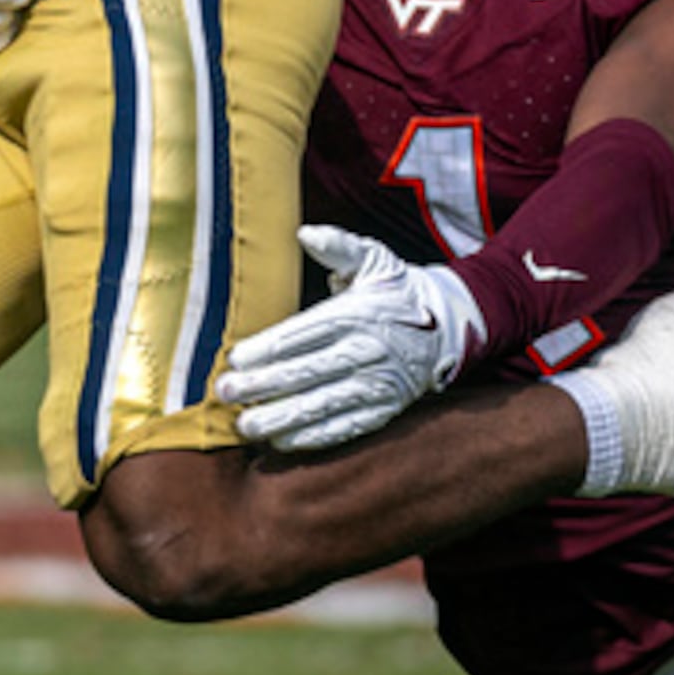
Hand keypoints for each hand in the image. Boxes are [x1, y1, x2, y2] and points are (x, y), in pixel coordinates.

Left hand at [213, 223, 484, 450]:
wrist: (448, 327)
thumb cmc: (396, 292)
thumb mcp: (374, 259)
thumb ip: (339, 246)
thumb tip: (305, 232)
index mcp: (356, 315)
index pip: (303, 335)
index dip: (266, 349)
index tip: (235, 359)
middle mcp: (366, 352)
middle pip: (305, 373)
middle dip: (262, 385)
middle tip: (225, 393)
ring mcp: (376, 386)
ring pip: (321, 406)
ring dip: (281, 418)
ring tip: (246, 426)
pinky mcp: (384, 411)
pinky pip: (344, 428)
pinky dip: (312, 438)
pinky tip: (281, 442)